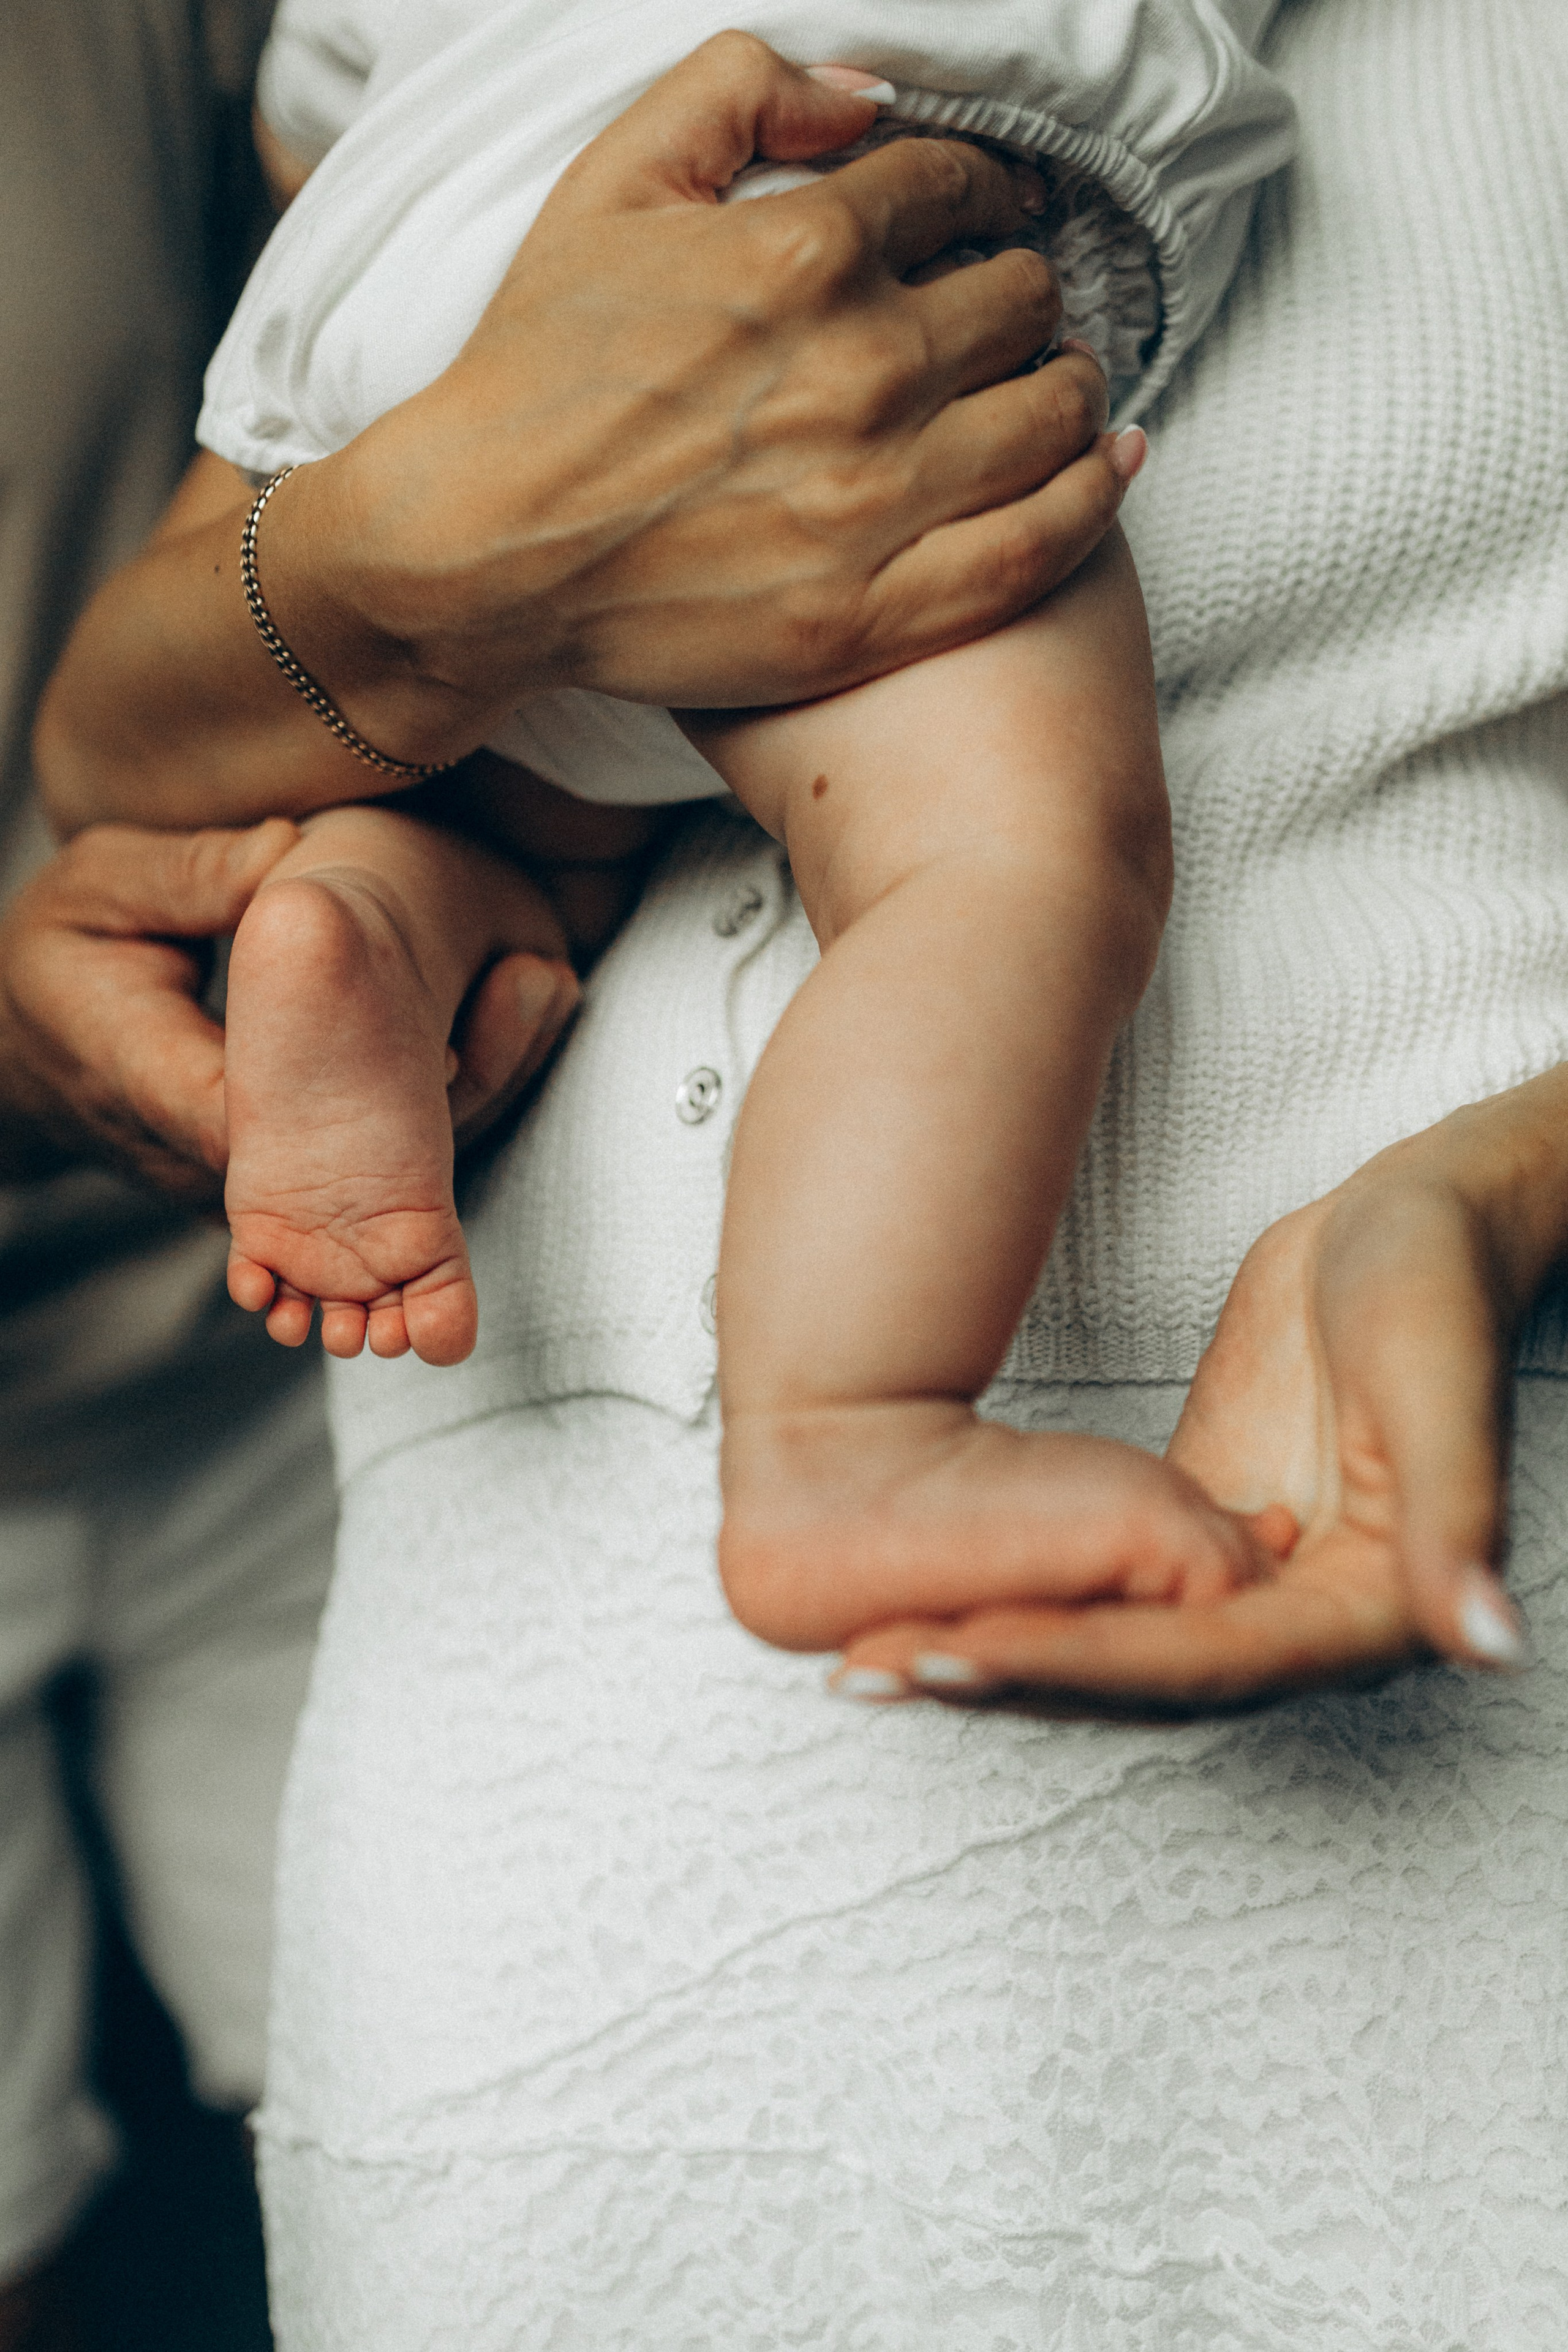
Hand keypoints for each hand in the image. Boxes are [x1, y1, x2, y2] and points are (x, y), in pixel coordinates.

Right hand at [0, 821, 574, 1201]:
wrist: (29, 1035)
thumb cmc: (63, 951)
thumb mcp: (100, 887)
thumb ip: (190, 875)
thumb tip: (285, 852)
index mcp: (157, 1079)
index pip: (272, 1124)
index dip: (371, 1097)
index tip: (450, 1037)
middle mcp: (213, 1152)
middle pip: (354, 1156)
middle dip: (457, 1085)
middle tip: (536, 986)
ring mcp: (255, 1179)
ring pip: (377, 1166)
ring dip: (470, 1089)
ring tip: (544, 985)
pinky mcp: (286, 1174)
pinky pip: (375, 1157)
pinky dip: (445, 1098)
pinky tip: (514, 1017)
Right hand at [301, 34, 1124, 744]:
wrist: (482, 552)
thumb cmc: (536, 371)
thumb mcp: (611, 182)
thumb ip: (739, 92)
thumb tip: (866, 95)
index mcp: (805, 254)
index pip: (956, 190)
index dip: (981, 191)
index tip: (982, 215)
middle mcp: (862, 372)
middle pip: (1019, 300)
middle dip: (1019, 289)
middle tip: (1006, 309)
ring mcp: (877, 503)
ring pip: (1052, 414)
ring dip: (1069, 383)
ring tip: (1054, 383)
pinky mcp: (876, 611)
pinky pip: (1038, 544)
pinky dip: (1093, 494)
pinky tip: (1111, 462)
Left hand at [834, 1098, 1558, 1713]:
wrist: (1425, 1222)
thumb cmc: (1440, 1280)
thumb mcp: (1440, 1380)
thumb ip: (1457, 1515)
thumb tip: (1485, 1642)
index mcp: (1368, 1614)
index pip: (1197, 1661)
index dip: (1073, 1660)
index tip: (956, 1648)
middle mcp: (1301, 1627)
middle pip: (1134, 1680)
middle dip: (1004, 1677)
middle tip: (871, 1673)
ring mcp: (1243, 1587)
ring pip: (1104, 1648)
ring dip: (995, 1654)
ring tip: (869, 1662)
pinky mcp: (1195, 1534)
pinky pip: (1100, 1592)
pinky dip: (1022, 1601)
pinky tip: (933, 1601)